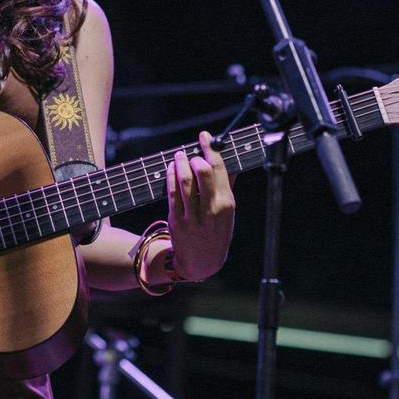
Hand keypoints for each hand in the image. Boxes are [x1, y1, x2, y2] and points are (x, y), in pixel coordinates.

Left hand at [166, 130, 235, 280]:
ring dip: (180, 163)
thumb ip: (226, 186)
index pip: (219, 170)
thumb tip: (226, 160)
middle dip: (195, 157)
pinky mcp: (176, 220)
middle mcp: (211, 210)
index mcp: (227, 204)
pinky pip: (172, 193)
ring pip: (184, 181)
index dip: (210, 149)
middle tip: (192, 153)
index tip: (204, 136)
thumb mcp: (227, 212)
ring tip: (179, 155)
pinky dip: (171, 176)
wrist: (202, 262)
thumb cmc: (216, 231)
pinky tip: (172, 168)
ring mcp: (193, 216)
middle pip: (202, 172)